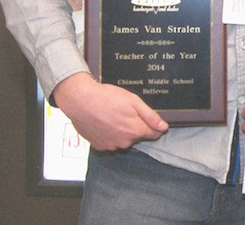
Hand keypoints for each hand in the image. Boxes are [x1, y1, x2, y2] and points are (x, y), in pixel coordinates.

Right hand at [52, 72, 168, 150]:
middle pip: (138, 136)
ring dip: (123, 130)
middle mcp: (124, 142)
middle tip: (127, 111)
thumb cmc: (107, 98)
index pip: (154, 134)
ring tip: (114, 115)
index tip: (152, 119)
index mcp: (135, 130)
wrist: (81, 101)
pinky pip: (111, 141)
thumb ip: (150, 116)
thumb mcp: (134, 101)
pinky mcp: (99, 146)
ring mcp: (111, 145)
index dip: (156, 126)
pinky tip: (106, 122)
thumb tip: (163, 127)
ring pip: (125, 139)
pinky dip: (111, 134)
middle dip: (136, 125)